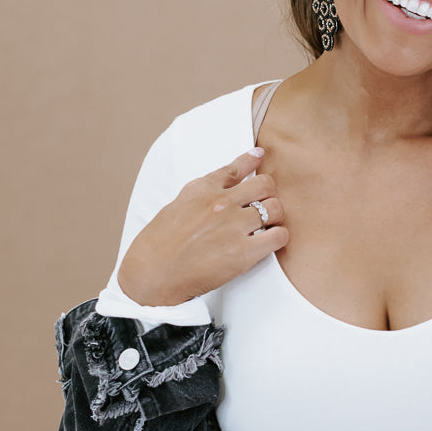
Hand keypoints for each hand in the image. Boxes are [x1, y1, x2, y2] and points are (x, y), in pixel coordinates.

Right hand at [117, 150, 288, 305]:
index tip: (259, 156)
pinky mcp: (244, 252)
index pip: (235, 167)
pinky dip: (278, 237)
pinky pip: (278, 235)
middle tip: (263, 206)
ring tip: (266, 227)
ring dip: (274, 217)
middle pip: (265, 184)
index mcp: (202, 189)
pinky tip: (269, 242)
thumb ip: (200, 197)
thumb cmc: (158, 245)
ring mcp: (234, 225)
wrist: (152, 274)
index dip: (252, 160)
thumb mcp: (176, 207)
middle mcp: (221, 202)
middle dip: (268, 194)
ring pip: (275, 208)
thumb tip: (216, 191)